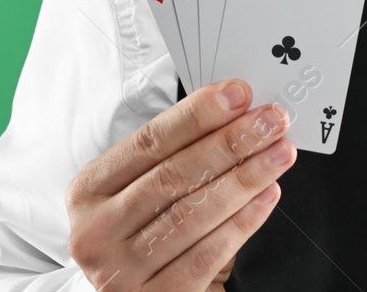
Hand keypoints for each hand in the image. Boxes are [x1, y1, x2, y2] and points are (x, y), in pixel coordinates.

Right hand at [67, 77, 293, 290]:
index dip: (196, 115)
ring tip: (278, 154)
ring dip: (244, 178)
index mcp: (88, 192)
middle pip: (173, 176)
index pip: (147, 143)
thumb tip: (234, 115)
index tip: (238, 95)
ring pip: (192, 214)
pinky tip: (267, 197)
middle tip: (271, 121)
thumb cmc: (139, 232)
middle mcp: (96, 232)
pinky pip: (206, 255)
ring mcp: (122, 271)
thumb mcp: (137, 191)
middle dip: (230, 142)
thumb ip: (174, 156)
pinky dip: (242, 222)